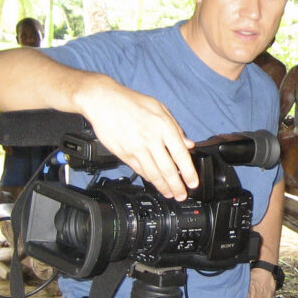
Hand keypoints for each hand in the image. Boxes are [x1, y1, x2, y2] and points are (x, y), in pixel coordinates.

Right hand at [76, 76, 196, 199]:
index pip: (181, 155)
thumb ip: (176, 127)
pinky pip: (139, 170)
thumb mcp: (160, 108)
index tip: (193, 183)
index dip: (188, 172)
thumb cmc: (132, 102)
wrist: (104, 102)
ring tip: (170, 193)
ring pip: (153, 174)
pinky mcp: (124, 154)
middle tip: (182, 195)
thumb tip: (188, 144)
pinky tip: (155, 183)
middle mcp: (151, 140)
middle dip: (177, 186)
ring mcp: (137, 149)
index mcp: (164, 127)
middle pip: (167, 169)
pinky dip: (149, 179)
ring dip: (163, 186)